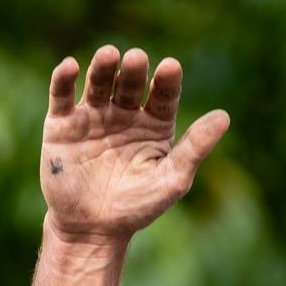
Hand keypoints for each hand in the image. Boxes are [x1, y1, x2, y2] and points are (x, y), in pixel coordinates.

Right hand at [40, 46, 229, 246]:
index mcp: (154, 123)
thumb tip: (224, 117)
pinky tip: (71, 66)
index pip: (164, 94)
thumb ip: (195, 148)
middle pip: (132, 83)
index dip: (167, 80)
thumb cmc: (136, 206)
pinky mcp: (61, 125)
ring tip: (109, 55)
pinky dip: (63, 79)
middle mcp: (125, 113)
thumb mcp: (171, 179)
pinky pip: (61, 97)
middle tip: (137, 59)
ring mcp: (92, 116)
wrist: (91, 231)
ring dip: (103, 67)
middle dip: (135, 71)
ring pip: (99, 83)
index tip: (170, 68)